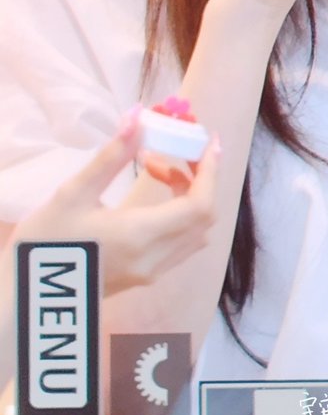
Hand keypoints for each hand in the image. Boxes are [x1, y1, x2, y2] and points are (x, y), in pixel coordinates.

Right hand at [11, 117, 219, 294]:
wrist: (28, 295)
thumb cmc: (45, 243)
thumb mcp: (73, 194)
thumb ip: (111, 157)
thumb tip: (136, 119)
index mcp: (140, 237)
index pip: (200, 205)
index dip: (210, 171)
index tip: (208, 141)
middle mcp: (153, 259)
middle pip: (203, 217)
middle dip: (199, 178)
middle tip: (176, 148)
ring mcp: (150, 272)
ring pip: (194, 232)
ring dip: (188, 195)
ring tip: (153, 166)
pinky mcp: (143, 276)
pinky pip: (180, 242)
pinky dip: (178, 214)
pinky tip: (149, 195)